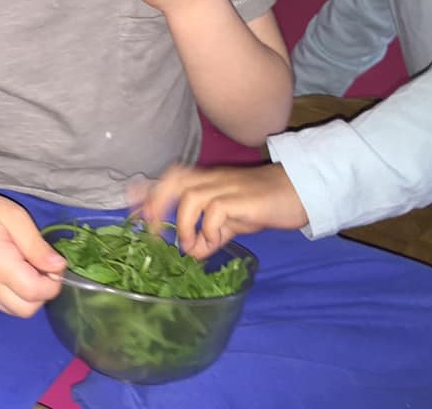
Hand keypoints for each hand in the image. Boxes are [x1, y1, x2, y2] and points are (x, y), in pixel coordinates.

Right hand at [0, 189, 66, 317]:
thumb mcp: (14, 216)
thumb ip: (36, 245)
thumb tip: (58, 266)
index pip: (35, 293)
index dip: (54, 283)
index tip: (55, 265)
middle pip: (27, 310)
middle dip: (43, 293)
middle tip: (43, 267)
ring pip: (16, 311)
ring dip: (30, 297)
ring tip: (28, 269)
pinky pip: (3, 305)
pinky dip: (16, 296)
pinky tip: (14, 273)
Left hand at [140, 163, 308, 258]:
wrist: (299, 191)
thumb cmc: (262, 204)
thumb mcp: (231, 223)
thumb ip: (210, 236)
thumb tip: (192, 254)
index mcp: (206, 180)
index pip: (170, 178)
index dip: (149, 191)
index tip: (132, 210)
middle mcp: (212, 178)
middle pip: (174, 178)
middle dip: (157, 202)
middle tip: (154, 231)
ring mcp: (226, 186)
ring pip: (191, 195)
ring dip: (184, 223)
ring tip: (189, 244)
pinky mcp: (241, 198)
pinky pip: (215, 210)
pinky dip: (208, 228)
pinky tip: (213, 241)